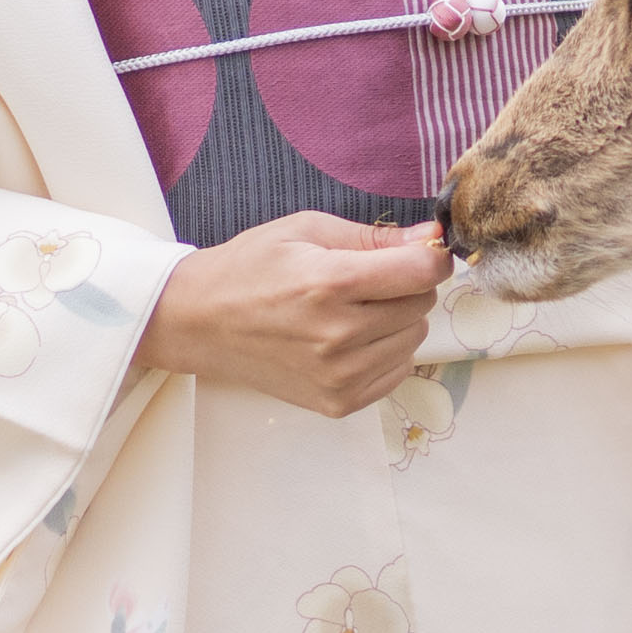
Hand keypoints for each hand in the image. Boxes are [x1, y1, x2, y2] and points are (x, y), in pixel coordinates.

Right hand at [133, 212, 451, 418]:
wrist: (199, 322)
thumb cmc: (251, 267)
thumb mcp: (307, 229)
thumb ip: (375, 236)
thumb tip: (432, 238)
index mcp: (330, 283)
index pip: (422, 272)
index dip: (429, 255)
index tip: (418, 251)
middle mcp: (338, 336)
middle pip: (421, 304)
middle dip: (406, 285)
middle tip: (367, 279)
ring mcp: (338, 376)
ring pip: (414, 339)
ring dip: (397, 320)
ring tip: (353, 309)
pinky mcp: (337, 403)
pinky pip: (396, 371)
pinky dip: (385, 352)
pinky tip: (349, 338)